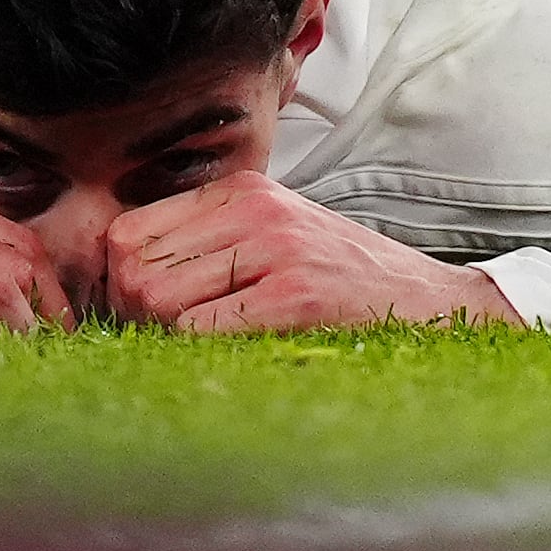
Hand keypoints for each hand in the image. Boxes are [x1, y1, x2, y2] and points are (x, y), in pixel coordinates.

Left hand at [99, 174, 520, 333]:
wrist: (433, 304)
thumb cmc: (345, 282)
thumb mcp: (275, 237)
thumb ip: (208, 243)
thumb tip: (119, 281)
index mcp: (241, 191)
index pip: (126, 231)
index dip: (117, 283)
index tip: (139, 315)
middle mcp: (254, 210)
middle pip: (133, 267)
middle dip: (132, 316)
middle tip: (160, 343)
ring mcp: (276, 251)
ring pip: (157, 300)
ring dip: (160, 339)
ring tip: (198, 351)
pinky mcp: (296, 297)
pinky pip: (199, 332)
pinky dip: (196, 356)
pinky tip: (228, 359)